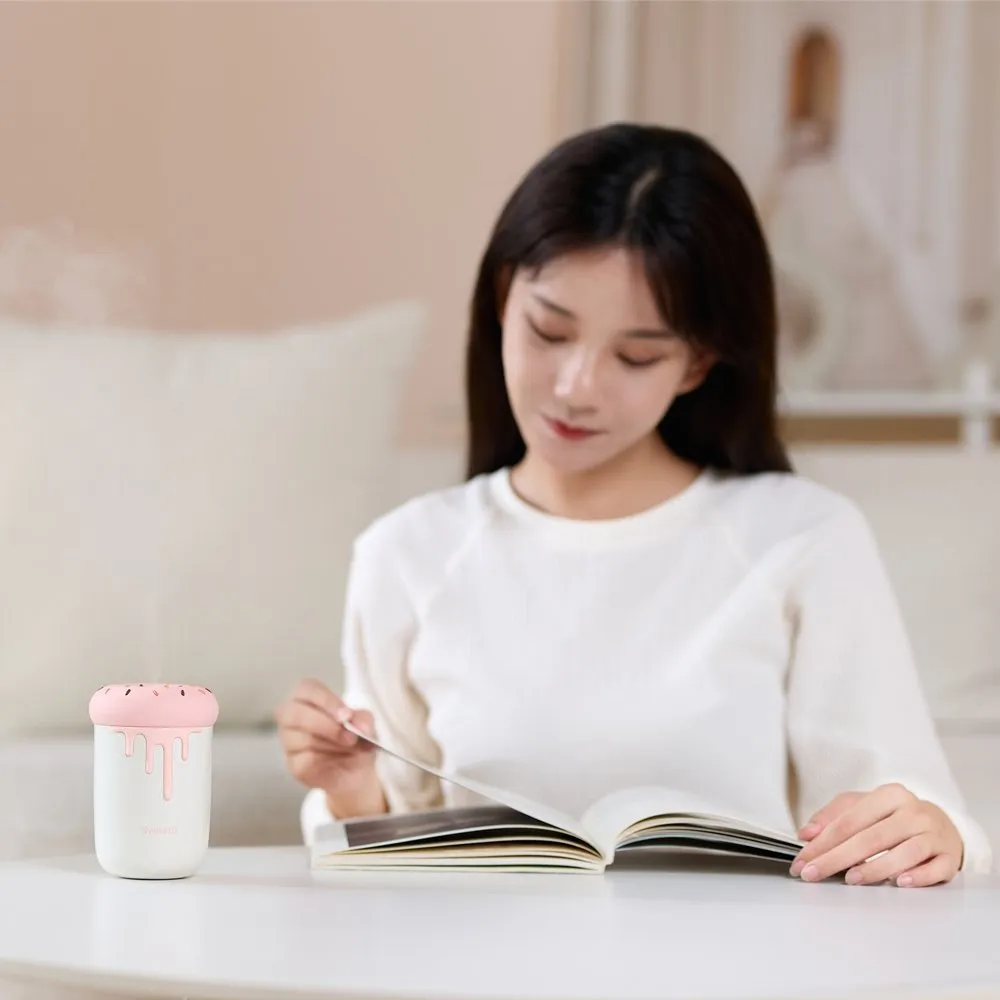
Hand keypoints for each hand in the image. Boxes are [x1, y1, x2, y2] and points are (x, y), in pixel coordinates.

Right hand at [275, 677, 376, 794]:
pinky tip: (340, 761)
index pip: (307, 689)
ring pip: (304, 739)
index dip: (326, 700)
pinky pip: (306, 761)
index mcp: (307, 697)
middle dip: (325, 724)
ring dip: (334, 745)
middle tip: (351, 736)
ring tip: (352, 749)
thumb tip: (360, 727)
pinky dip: (329, 762)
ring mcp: (289, 742)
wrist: (356, 769)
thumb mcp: (364, 724)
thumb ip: (363, 720)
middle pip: (295, 713)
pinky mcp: (294, 765)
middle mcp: (292, 716)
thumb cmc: (355, 738)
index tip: (346, 715)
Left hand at [790, 783, 963, 886]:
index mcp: (889, 795)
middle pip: (871, 838)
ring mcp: (933, 834)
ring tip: (851, 879)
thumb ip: (833, 816)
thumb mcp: (864, 806)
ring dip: (875, 868)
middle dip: (837, 858)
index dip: (823, 842)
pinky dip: (918, 876)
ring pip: (904, 852)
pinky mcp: (949, 856)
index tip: (803, 859)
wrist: (943, 824)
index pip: (850, 820)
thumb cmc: (896, 817)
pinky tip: (900, 882)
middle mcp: (913, 812)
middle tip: (814, 873)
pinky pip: (935, 868)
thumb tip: (806, 834)